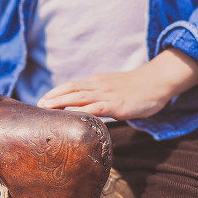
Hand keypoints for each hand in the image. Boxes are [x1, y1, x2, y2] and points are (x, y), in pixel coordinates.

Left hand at [37, 65, 170, 119]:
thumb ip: (100, 97)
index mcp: (97, 82)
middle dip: (52, 97)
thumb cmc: (138, 89)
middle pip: (71, 90)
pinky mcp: (117, 105)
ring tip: (47, 108)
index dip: (55, 92)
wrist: (159, 81)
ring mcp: (107, 95)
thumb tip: (87, 109)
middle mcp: (99, 86)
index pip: (72, 86)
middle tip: (38, 106)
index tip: (42, 100)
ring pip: (79, 97)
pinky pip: (97, 108)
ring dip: (61, 102)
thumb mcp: (114, 90)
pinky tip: (72, 116)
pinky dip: (83, 112)